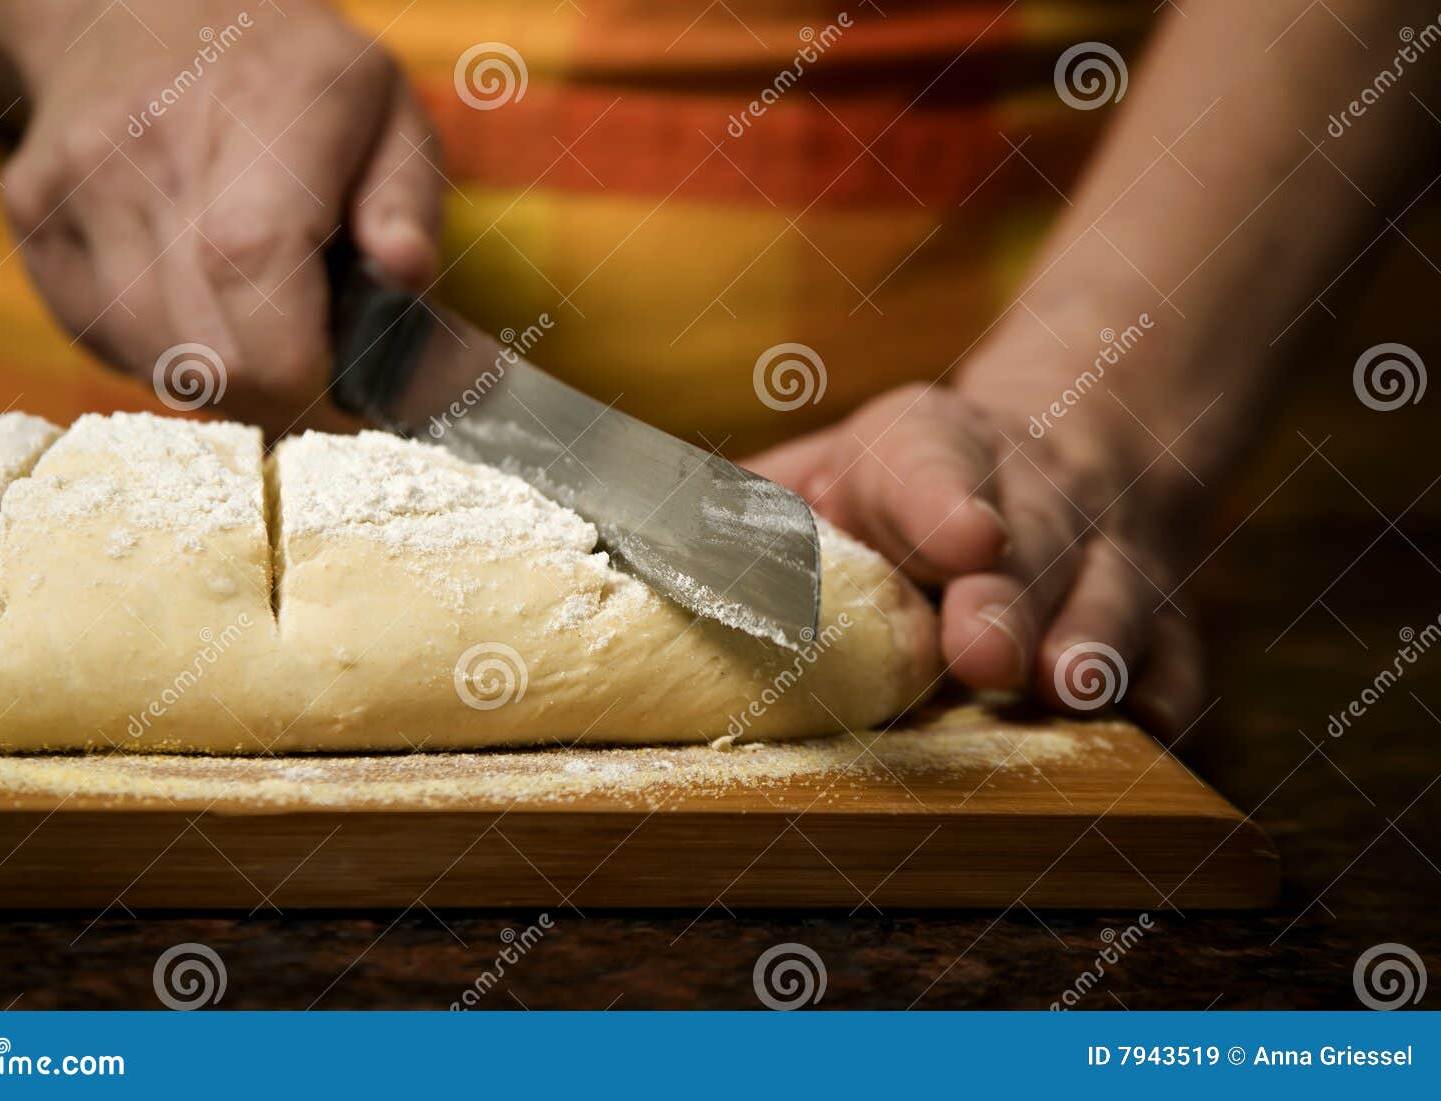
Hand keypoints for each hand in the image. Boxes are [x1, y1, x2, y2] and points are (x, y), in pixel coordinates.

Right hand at [0, 0, 441, 435]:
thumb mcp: (386, 109)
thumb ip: (407, 202)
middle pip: (207, 344)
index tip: (346, 402)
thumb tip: (405, 277)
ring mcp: (78, 181)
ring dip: (223, 381)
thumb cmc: (291, 78)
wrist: (140, 10)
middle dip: (277, 394)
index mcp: (267, 105)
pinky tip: (196, 305)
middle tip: (315, 377)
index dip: (301, 369)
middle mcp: (153, 140)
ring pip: (156, 360)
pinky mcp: (33, 219)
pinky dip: (165, 356)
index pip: (252, 262)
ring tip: (259, 329)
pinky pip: (107, 342)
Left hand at [745, 381, 1204, 735]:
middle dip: (1009, 599)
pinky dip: (1166, 688)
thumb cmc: (912, 484)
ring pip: (1110, 592)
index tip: (962, 541)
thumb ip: (754, 508)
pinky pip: (1178, 652)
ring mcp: (1105, 551)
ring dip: (1093, 641)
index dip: (944, 504)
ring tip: (1073, 687)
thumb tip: (651, 547)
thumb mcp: (831, 466)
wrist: (1072, 442)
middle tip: (985, 654)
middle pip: (1027, 543)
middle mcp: (1030, 493)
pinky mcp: (1162, 612)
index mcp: (930, 450)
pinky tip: (1152, 724)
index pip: (932, 461)